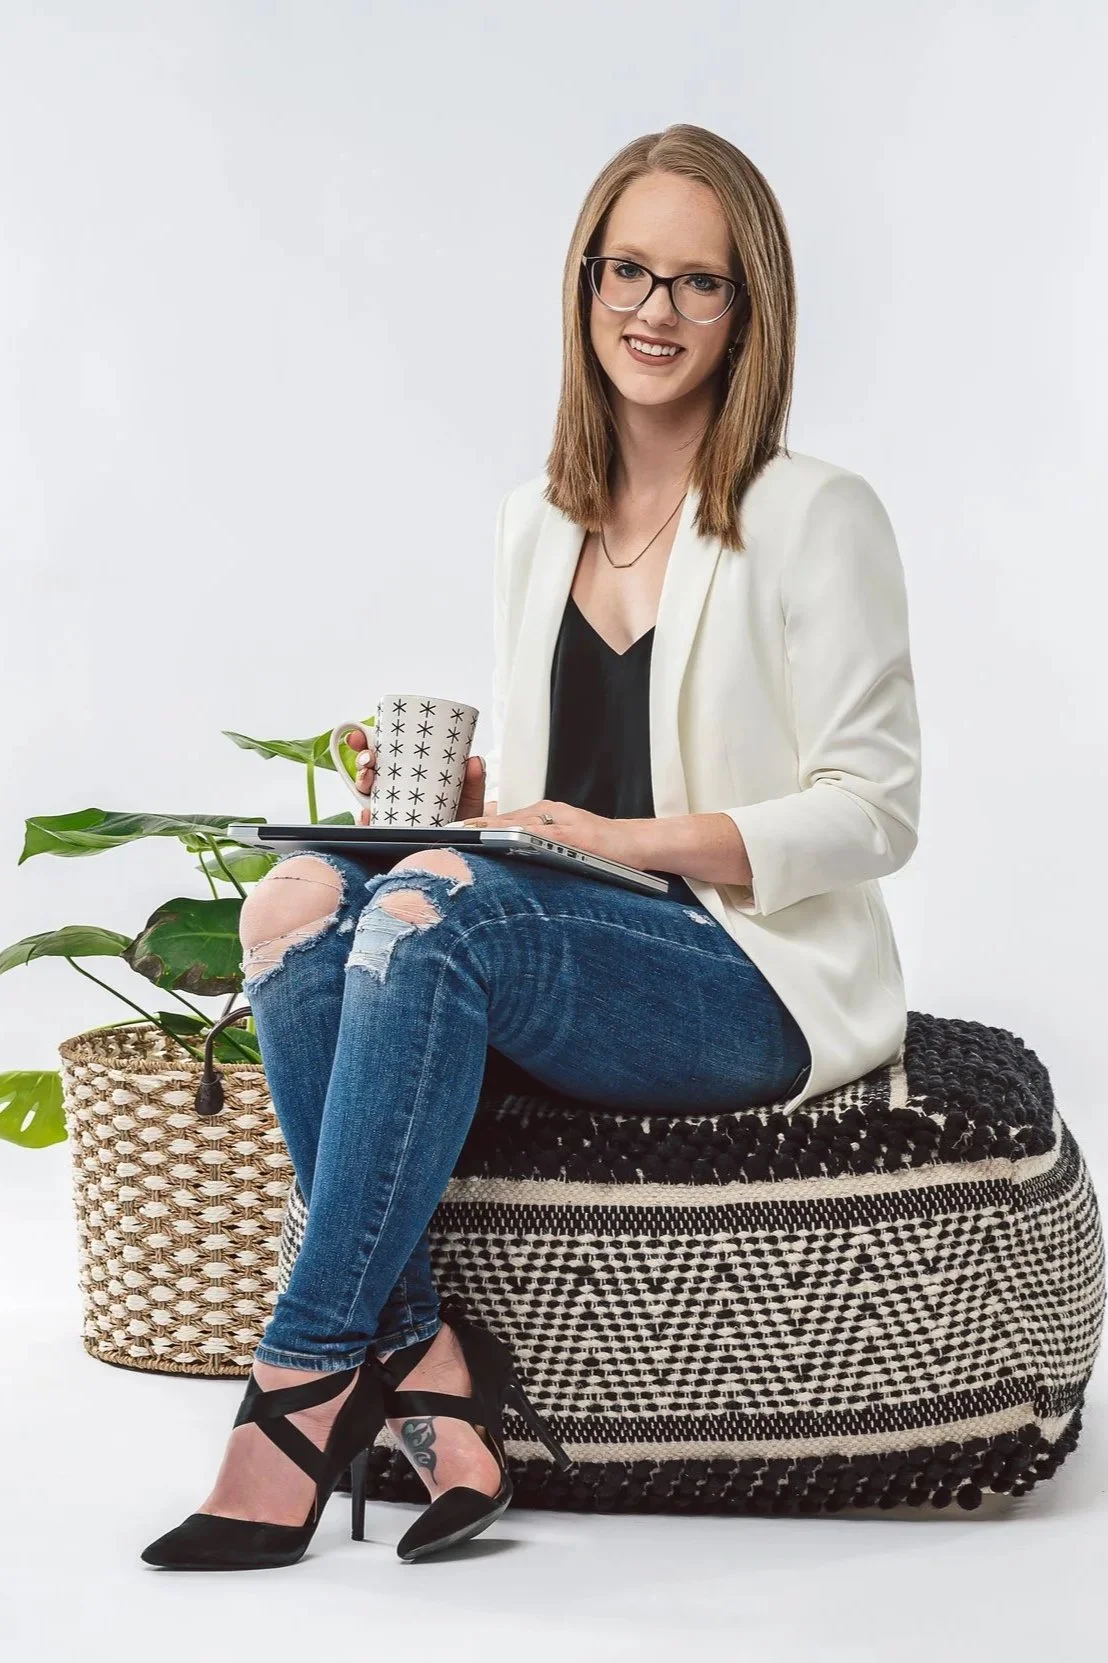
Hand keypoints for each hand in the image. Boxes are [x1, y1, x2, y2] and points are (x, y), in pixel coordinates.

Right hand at [343, 731, 488, 826]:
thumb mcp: (468, 796)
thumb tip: (474, 761)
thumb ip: (473, 780)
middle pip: (369, 769)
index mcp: (407, 774)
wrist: (462, 850)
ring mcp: (386, 810)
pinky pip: (369, 825)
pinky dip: (363, 818)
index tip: (361, 734)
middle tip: (368, 756)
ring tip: (369, 777)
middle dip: (361, 757)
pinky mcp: (385, 831)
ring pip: (364, 792)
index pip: (384, 753)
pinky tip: (367, 813)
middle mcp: (392, 790)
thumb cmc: (460, 819)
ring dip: (361, 780)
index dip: (367, 740)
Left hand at [456, 799, 645, 868]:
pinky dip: (522, 836)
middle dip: (478, 825)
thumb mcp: (565, 840)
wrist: (639, 844)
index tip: (454, 830)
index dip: (478, 824)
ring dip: (492, 828)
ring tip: (466, 835)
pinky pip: (543, 834)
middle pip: (507, 817)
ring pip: (520, 822)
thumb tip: (509, 846)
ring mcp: (563, 822)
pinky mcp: (574, 835)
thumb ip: (538, 840)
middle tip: (450, 832)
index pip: (506, 817)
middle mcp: (552, 813)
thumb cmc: (603, 848)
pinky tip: (505, 840)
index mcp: (546, 814)